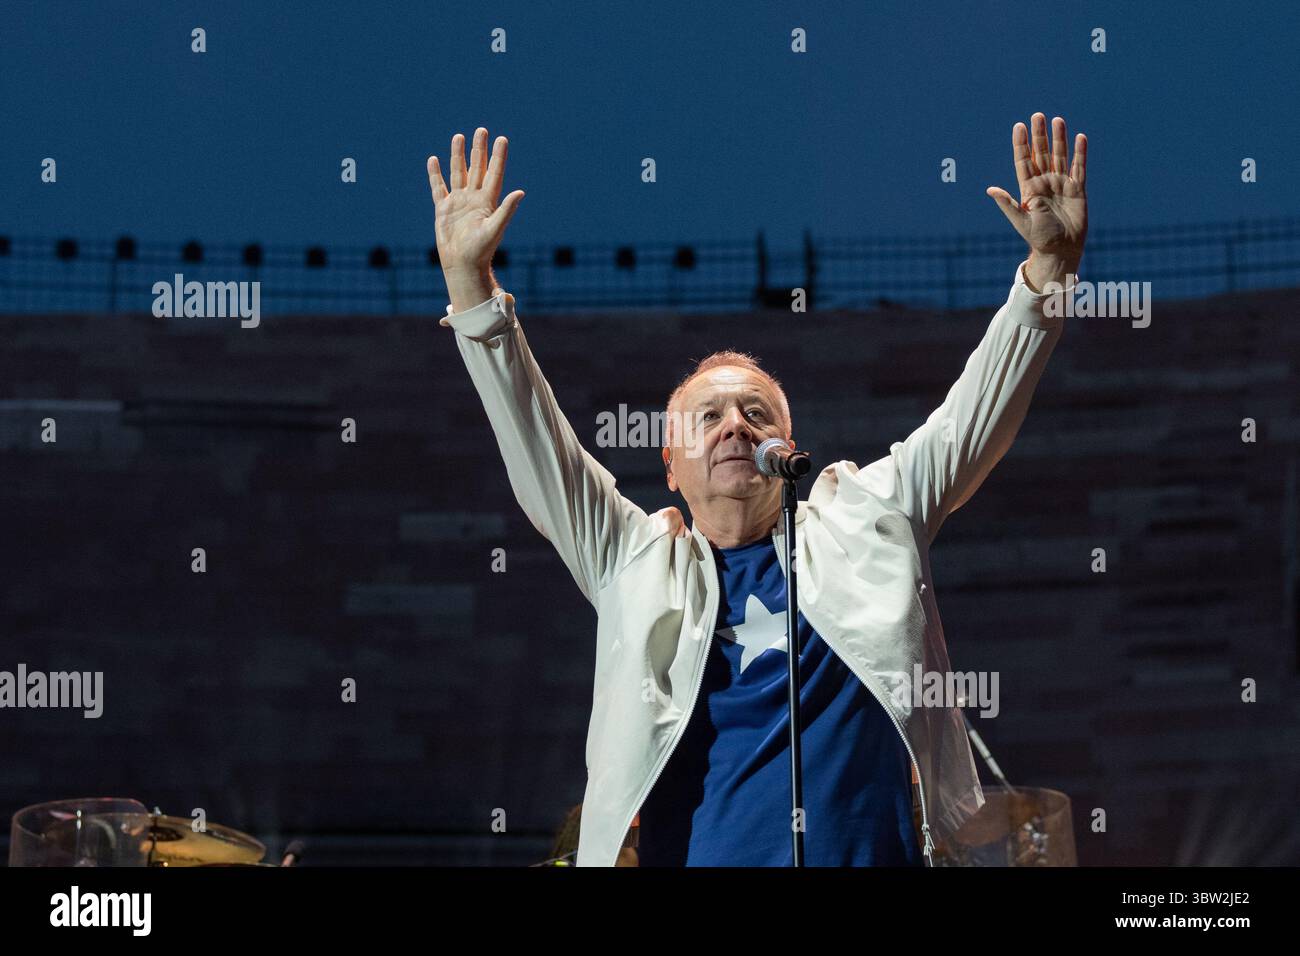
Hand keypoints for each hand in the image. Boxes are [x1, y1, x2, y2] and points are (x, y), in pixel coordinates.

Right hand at [426, 127, 524, 285]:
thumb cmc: (481, 251)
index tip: (502, 139)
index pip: (494, 173)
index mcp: (488, 201)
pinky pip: (438, 187)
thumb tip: (521, 192)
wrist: (462, 264)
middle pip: (477, 168)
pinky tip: (433, 160)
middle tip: (481, 131)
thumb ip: (507, 210)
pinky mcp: (444, 209)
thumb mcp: (495, 229)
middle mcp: (474, 198)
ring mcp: (458, 202)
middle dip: (479, 150)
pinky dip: (435, 174)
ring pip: (458, 173)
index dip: (498, 156)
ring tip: (459, 137)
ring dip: (458, 155)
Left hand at [986, 113, 1086, 287]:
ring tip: (1057, 120)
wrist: (1061, 250)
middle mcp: (1044, 183)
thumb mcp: (1021, 221)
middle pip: (1041, 153)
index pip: (1024, 161)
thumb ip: (1008, 204)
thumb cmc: (1039, 238)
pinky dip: (1080, 153)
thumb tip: (990, 189)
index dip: (1022, 144)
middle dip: (1039, 135)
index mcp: (1029, 189)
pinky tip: (1079, 137)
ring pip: (1060, 156)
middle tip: (1037, 115)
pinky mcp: (1077, 189)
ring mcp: (1061, 184)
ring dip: (1059, 139)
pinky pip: (1079, 167)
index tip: (1019, 126)